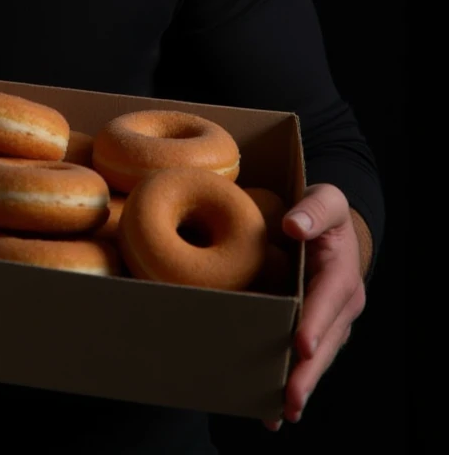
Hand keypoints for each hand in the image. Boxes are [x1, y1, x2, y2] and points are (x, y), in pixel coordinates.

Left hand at [262, 183, 365, 429]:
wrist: (328, 227)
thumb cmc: (322, 213)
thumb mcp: (325, 199)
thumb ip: (314, 208)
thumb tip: (294, 224)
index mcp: (340, 274)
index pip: (328, 301)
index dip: (316, 323)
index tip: (301, 344)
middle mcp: (340, 306)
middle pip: (325, 342)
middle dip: (308, 372)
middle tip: (290, 398)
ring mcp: (329, 322)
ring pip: (316, 358)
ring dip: (299, 385)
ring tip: (279, 413)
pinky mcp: (314, 329)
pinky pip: (305, 357)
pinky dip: (291, 380)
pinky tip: (271, 407)